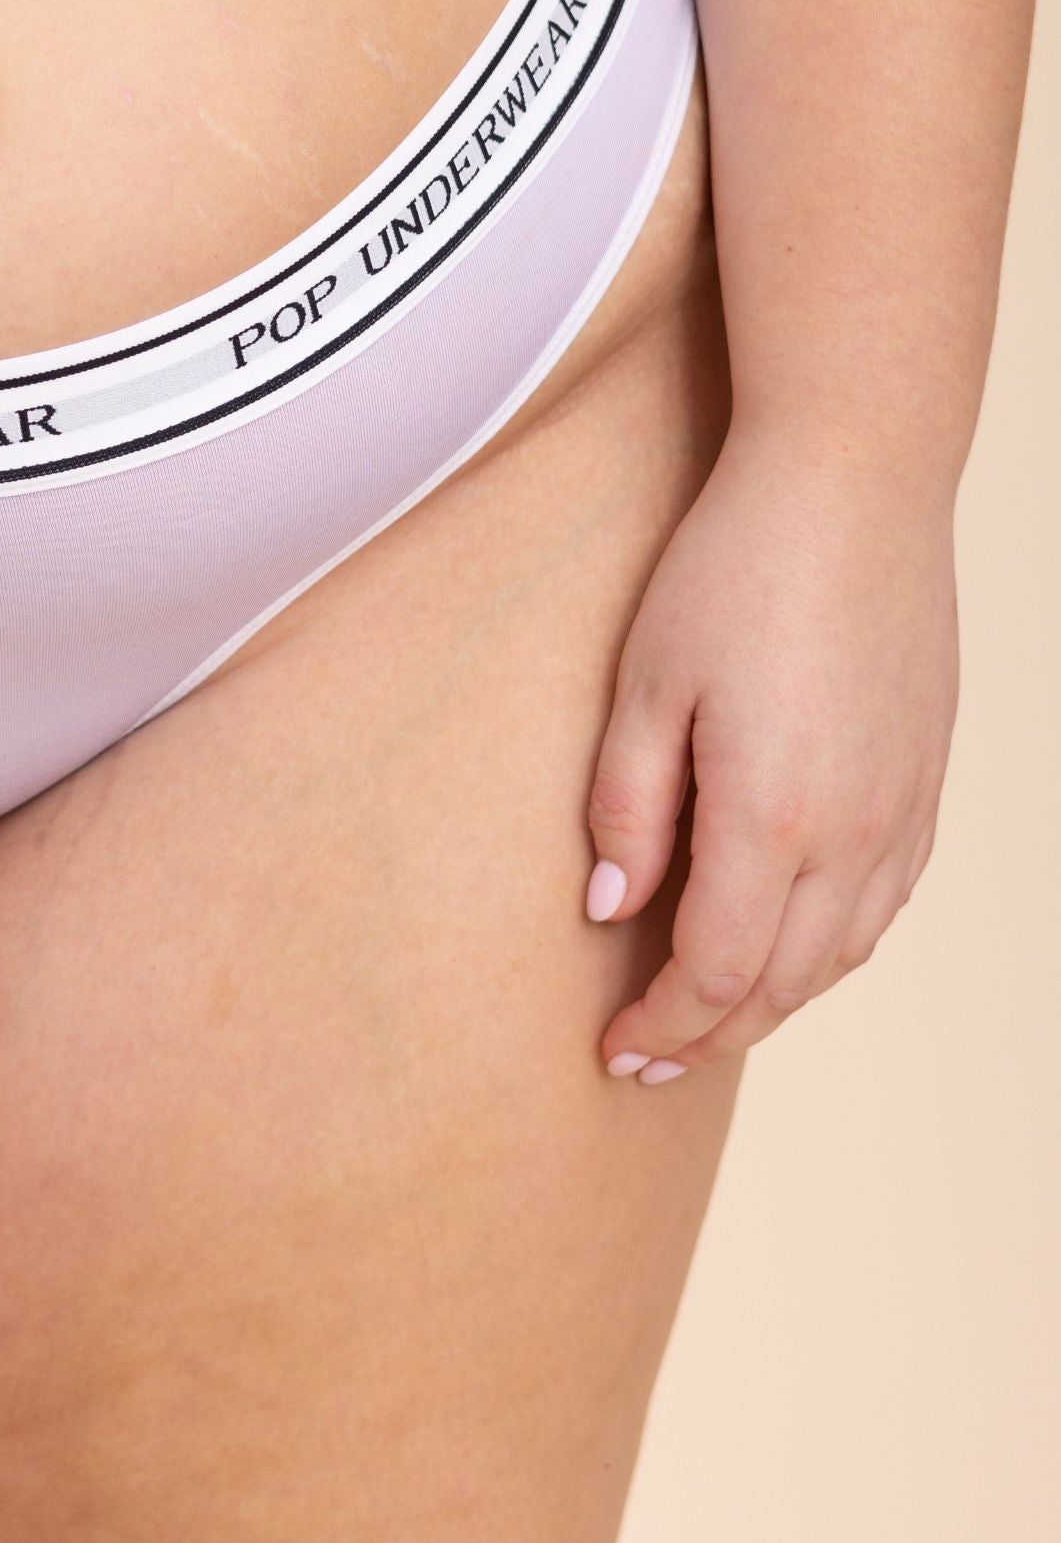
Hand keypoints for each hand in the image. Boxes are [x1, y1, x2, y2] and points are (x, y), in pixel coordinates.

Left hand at [583, 432, 955, 1078]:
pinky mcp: (928, 777)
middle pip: (783, 982)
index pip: (717, 972)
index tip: (614, 1049)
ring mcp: (903, 808)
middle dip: (713, 1032)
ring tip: (713, 1017)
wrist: (855, 484)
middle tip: (651, 1058)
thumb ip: (628, 808)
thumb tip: (613, 910)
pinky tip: (793, 943)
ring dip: (776, 1000)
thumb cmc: (734, 569)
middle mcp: (854, 833)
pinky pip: (886, 901)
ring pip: (843, 952)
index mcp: (772, 818)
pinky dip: (833, 946)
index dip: (664, 1025)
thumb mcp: (645, 683)